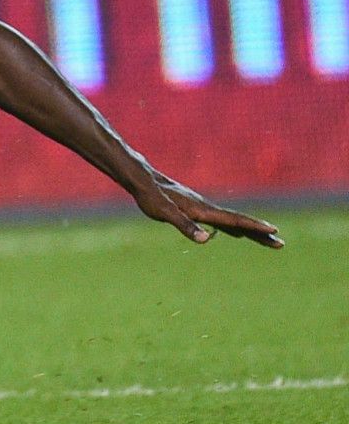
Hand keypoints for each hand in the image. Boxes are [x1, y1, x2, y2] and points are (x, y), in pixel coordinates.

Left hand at [132, 172, 281, 247]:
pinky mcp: (196, 209)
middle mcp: (207, 208)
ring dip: (251, 231)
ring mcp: (203, 208)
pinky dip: (235, 228)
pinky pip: (222, 221)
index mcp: (203, 210)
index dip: (254, 227)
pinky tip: (237, 233)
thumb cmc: (151, 197)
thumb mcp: (165, 213)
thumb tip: (207, 239)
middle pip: (240, 222)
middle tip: (281, 243)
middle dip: (260, 233)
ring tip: (268, 240)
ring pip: (233, 221)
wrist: (142, 179)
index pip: (234, 220)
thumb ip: (185, 226)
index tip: (274, 231)